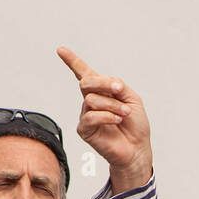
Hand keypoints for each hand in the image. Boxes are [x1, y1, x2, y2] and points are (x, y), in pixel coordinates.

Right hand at [57, 46, 152, 191]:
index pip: (84, 74)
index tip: (61, 50)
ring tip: (124, 113)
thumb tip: (108, 82)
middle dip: (104, 83)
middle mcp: (91, 101)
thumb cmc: (135, 125)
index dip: (72, 61)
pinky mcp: (85, 130)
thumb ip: (119, 88)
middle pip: (87, 82)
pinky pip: (90, 117)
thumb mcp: (133, 100)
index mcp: (102, 91)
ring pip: (91, 100)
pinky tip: (117, 120)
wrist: (137, 148)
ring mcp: (86, 115)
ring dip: (112, 105)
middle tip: (119, 90)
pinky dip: (107, 116)